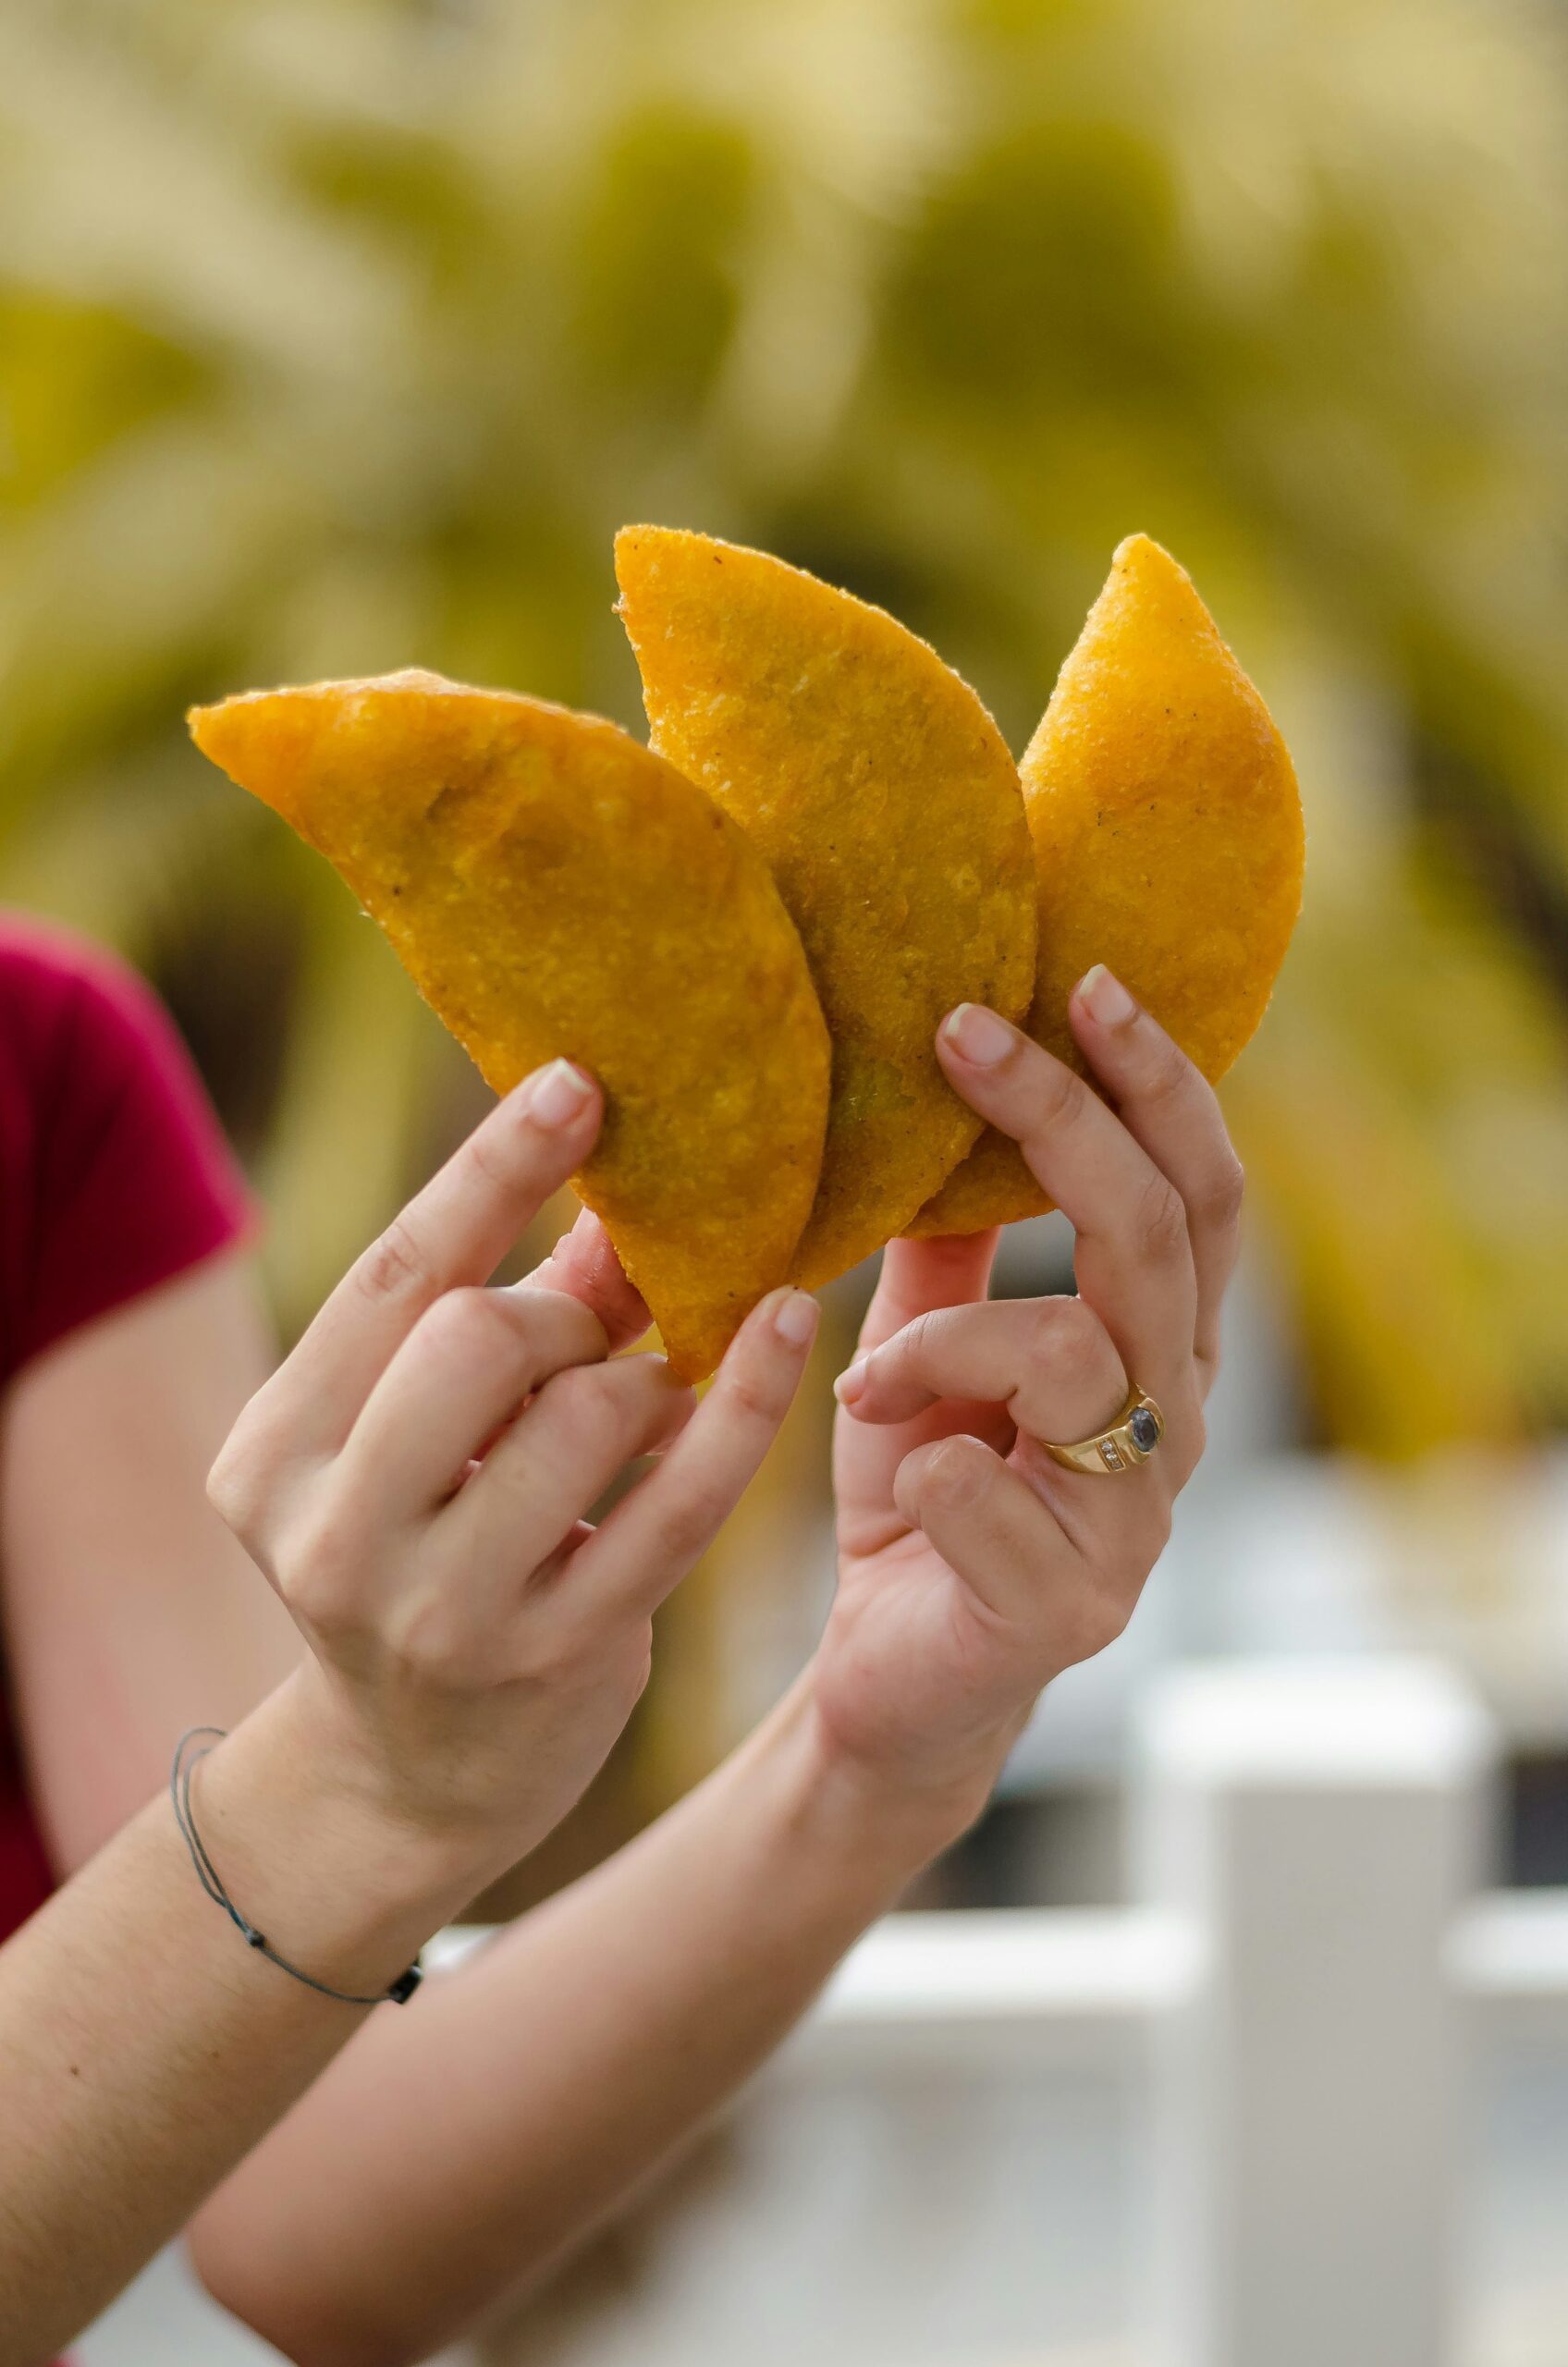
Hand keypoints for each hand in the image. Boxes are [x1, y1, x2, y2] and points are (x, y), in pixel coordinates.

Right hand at [207, 1060, 818, 1875]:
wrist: (412, 1778)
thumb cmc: (422, 1557)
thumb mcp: (417, 1443)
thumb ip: (496, 1318)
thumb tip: (606, 1187)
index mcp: (274, 1454)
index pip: (389, 1279)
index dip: (490, 1170)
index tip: (579, 1083)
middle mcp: (336, 1536)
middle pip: (475, 1334)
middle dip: (563, 1306)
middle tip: (603, 1317)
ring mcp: (447, 1609)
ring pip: (584, 1412)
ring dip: (642, 1372)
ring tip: (649, 1387)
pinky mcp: (560, 1655)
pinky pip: (680, 1501)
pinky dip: (743, 1403)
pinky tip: (788, 1333)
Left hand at [813, 967, 1243, 1838]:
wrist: (889, 1678)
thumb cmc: (919, 1495)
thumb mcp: (927, 1345)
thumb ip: (954, 1246)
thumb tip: (945, 1087)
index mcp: (1155, 1347)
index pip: (1195, 1193)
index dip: (1156, 1087)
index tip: (1081, 982)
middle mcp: (1171, 1420)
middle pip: (1154, 1239)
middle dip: (1064, 1119)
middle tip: (969, 1030)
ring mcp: (1133, 1515)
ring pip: (1073, 1352)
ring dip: (945, 1341)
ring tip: (865, 1381)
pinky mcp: (1069, 1602)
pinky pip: (985, 1488)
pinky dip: (919, 1462)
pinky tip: (895, 1477)